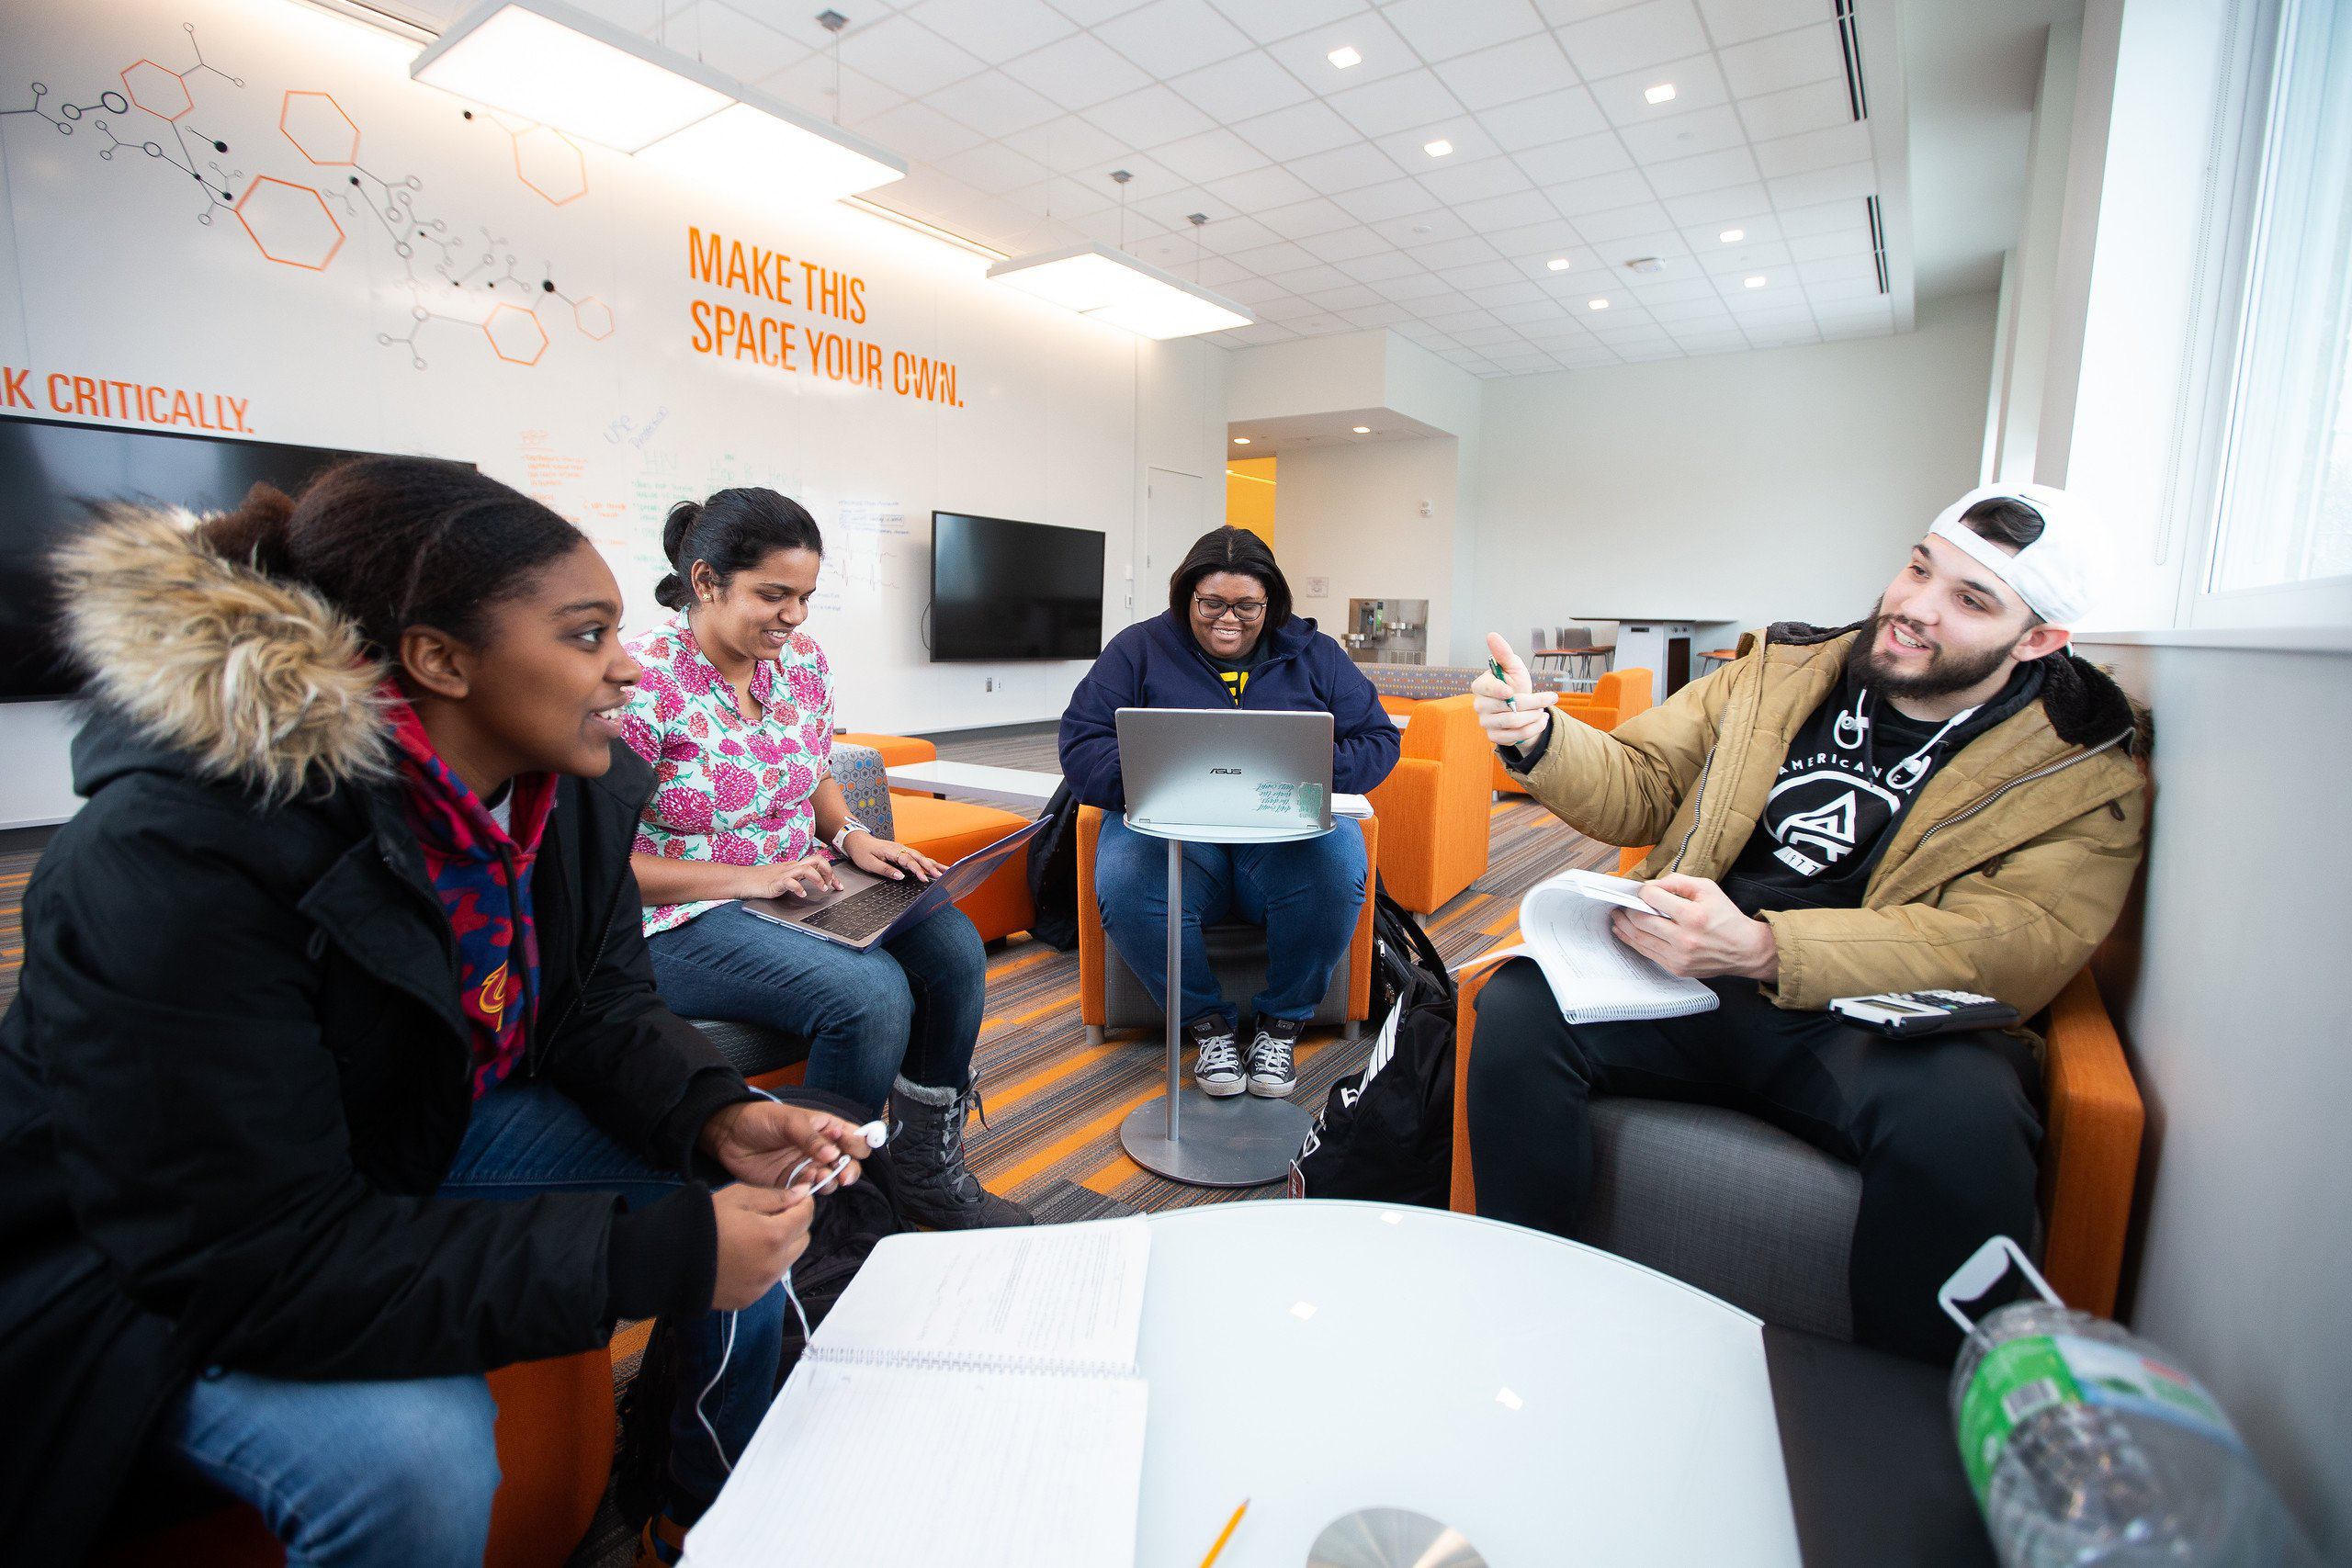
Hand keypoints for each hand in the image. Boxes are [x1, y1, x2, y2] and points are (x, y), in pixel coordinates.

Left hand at [698, 1099, 872, 1190]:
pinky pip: (810, 1188)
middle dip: (849, 1169)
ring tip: (821, 1177)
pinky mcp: (792, 1181)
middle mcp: (820, 1147)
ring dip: (832, 1180)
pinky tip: (806, 1183)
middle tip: (843, 1175)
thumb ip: (811, 1138)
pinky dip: (813, 1189)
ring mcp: (807, 1165)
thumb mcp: (788, 1121)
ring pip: (831, 1178)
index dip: (858, 1143)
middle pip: (847, 1161)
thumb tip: (832, 1154)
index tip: (855, 1150)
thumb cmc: (760, 1119)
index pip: (852, 1136)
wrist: (729, 1135)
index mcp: (824, 1127)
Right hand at [710, 1184, 814, 1309]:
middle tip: (770, 1215)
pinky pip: (770, 1278)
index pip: (806, 1216)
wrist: (669, 1259)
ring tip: (754, 1236)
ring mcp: (763, 1285)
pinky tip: (744, 1256)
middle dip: (794, 1225)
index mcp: (774, 1236)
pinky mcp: (750, 1298)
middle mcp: (775, 1265)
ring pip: (789, 1261)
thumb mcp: (739, 1197)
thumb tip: (802, 1192)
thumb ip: (775, 1196)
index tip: (793, 1196)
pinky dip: (766, 1265)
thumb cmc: (704, 1221)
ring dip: (782, 1246)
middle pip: (803, 1240)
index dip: (803, 1202)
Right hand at [734, 855, 840, 900]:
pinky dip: (798, 888)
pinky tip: (802, 894)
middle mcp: (792, 867)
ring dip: (818, 879)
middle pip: (816, 860)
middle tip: (833, 885)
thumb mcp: (785, 877)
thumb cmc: (763, 880)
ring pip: (806, 869)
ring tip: (822, 889)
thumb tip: (814, 883)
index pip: (818, 862)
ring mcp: (784, 873)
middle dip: (829, 872)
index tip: (838, 885)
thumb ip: (798, 878)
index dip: (831, 872)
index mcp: (795, 866)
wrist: (744, 880)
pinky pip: (790, 882)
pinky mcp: (776, 882)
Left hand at [845, 831, 944, 882]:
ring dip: (933, 864)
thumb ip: (886, 870)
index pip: (909, 861)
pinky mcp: (902, 852)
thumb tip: (900, 876)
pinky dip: (928, 862)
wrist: (857, 840)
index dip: (918, 871)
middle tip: (942, 875)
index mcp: (893, 851)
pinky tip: (936, 866)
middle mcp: (900, 849)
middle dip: (931, 867)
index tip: (924, 879)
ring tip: (946, 871)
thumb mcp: (870, 864)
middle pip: (919, 858)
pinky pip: (918, 857)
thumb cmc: (862, 852)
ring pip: (921, 857)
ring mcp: (902, 850)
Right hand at [1472, 632, 1558, 750]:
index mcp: (1481, 686)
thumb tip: (1491, 635)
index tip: (1512, 690)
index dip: (1499, 690)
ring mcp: (1485, 723)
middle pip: (1507, 707)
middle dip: (1533, 703)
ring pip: (1513, 723)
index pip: (1487, 689)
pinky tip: (1540, 721)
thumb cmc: (1515, 683)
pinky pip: (1515, 737)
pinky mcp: (1494, 737)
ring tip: (1544, 710)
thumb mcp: (1514, 666)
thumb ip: (1504, 652)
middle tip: (1549, 698)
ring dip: (1535, 716)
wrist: (1522, 708)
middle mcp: (1479, 705)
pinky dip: (1533, 729)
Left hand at [1607, 873, 1777, 981]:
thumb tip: (1651, 885)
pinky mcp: (1677, 968)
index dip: (1643, 892)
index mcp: (1693, 916)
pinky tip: (1625, 933)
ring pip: (1640, 939)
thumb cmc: (1726, 916)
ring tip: (1616, 917)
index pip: (1654, 899)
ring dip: (1624, 926)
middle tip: (1619, 903)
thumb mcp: (1708, 889)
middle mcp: (1684, 938)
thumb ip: (1678, 882)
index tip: (1641, 890)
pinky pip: (1648, 953)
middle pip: (1641, 920)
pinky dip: (1633, 941)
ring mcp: (1679, 956)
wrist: (1745, 950)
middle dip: (1626, 909)